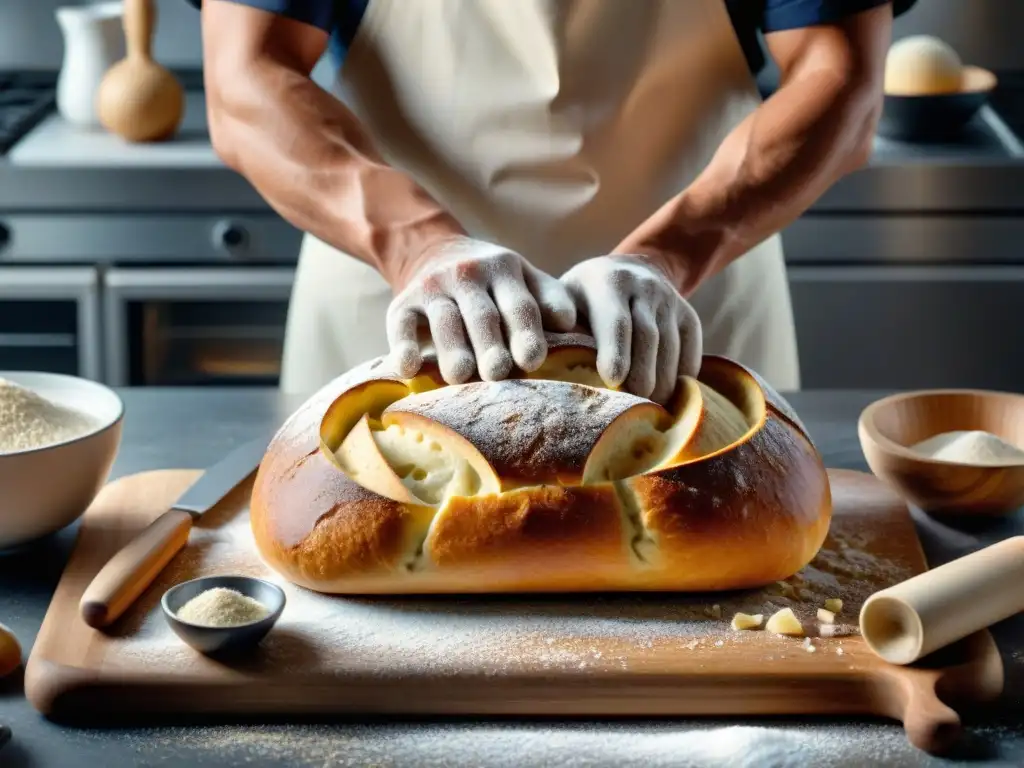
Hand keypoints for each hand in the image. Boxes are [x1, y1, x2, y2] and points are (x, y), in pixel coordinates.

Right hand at [387, 236, 576, 383]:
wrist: (432, 250)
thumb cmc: (492, 281)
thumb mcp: (523, 278)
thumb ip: (548, 299)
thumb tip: (568, 323)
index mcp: (505, 270)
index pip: (519, 304)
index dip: (526, 332)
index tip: (533, 360)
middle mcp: (469, 275)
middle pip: (482, 315)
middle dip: (490, 344)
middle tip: (497, 372)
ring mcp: (433, 287)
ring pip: (445, 319)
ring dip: (452, 348)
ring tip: (459, 376)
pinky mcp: (403, 301)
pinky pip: (400, 323)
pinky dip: (403, 345)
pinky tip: (407, 367)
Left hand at [560, 255, 701, 402]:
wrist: (631, 271)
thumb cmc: (581, 299)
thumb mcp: (565, 301)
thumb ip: (557, 326)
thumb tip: (540, 366)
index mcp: (608, 282)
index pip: (616, 320)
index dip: (616, 351)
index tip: (612, 380)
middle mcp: (643, 286)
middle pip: (648, 337)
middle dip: (641, 374)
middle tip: (632, 408)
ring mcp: (670, 300)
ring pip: (671, 346)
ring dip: (662, 382)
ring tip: (650, 411)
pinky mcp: (689, 315)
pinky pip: (691, 350)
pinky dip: (682, 378)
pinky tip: (670, 400)